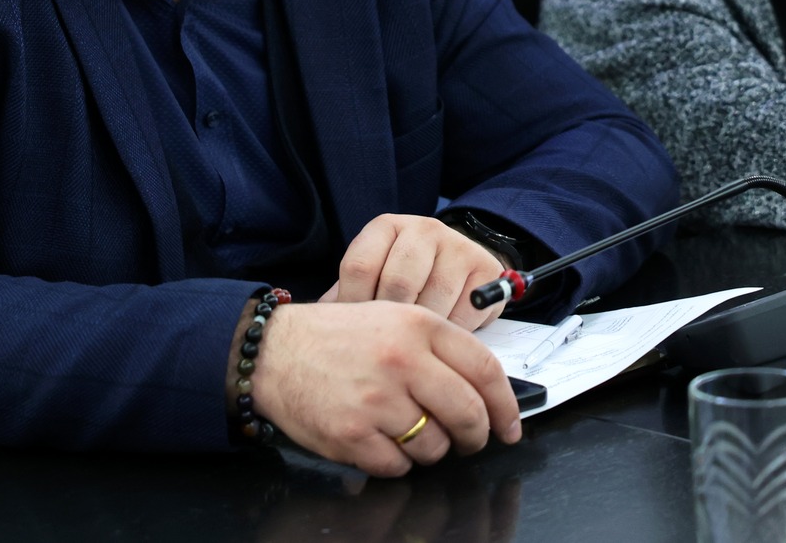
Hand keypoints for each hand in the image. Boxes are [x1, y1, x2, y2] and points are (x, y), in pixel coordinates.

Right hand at [250, 300, 521, 475]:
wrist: (275, 352)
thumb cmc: (337, 337)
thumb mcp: (394, 319)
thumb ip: (439, 348)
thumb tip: (486, 393)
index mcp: (418, 326)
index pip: (485, 370)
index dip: (506, 406)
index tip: (510, 426)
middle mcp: (402, 360)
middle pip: (468, 414)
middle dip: (476, 437)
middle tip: (470, 441)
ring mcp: (376, 400)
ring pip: (434, 446)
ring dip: (430, 449)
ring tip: (407, 430)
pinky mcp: (352, 434)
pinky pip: (397, 466)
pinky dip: (395, 462)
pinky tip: (380, 439)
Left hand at [322, 214, 506, 329]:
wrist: (459, 266)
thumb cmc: (405, 279)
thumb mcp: (373, 278)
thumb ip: (347, 298)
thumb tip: (319, 325)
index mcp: (386, 228)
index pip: (359, 267)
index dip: (353, 306)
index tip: (357, 330)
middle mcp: (423, 229)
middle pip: (396, 286)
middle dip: (390, 323)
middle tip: (388, 344)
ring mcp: (457, 246)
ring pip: (431, 303)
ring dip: (422, 331)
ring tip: (415, 342)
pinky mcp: (485, 268)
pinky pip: (463, 315)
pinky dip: (451, 333)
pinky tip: (443, 334)